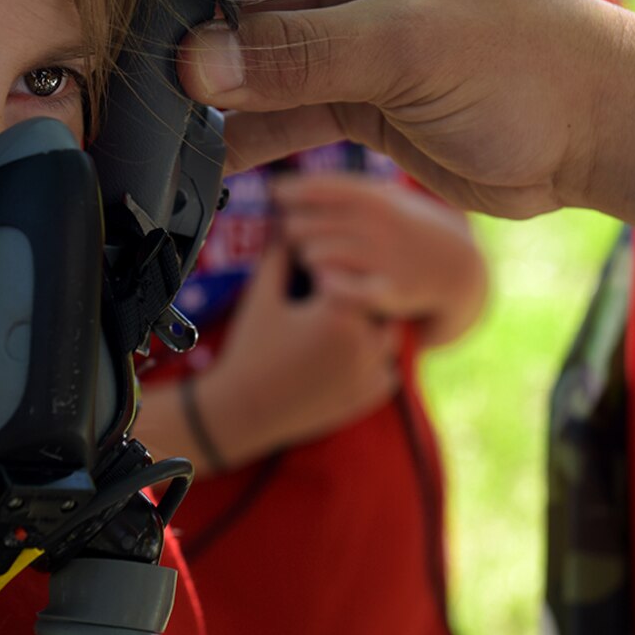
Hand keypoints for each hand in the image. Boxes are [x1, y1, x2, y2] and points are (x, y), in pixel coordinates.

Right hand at [181, 0, 634, 218]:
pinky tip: (178, 139)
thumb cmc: (538, 59)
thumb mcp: (415, 42)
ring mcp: (351, 10)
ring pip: (251, 8)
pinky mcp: (349, 79)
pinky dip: (232, 116)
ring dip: (200, 30)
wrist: (599, 142)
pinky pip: (271, 91)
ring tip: (126, 38)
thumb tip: (192, 65)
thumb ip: (300, 55)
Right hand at [193, 244, 400, 466]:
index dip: (341, 273)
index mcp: (338, 310)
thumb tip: (286, 225)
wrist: (244, 409)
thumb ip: (279, 257)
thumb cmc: (250, 348)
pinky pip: (390, 372)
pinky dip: (378, 364)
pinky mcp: (368, 397)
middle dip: (361, 301)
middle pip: (378, 303)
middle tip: (335, 306)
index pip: (356, 273)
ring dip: (374, 331)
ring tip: (345, 331)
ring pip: (390, 337)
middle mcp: (362, 340)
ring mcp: (369, 372)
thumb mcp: (262, 297)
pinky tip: (353, 359)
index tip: (323, 281)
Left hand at [271, 172, 486, 344]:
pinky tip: (327, 281)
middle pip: (310, 224)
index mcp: (379, 198)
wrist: (457, 268)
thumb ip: (339, 191)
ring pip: (317, 255)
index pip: (323, 189)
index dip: (293, 191)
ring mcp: (387, 259)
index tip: (277, 193)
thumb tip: (277, 189)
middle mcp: (382, 225)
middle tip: (296, 232)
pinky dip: (326, 283)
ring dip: (308, 256)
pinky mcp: (390, 293)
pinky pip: (338, 289)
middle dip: (295, 227)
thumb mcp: (383, 198)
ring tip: (312, 256)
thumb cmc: (406, 229)